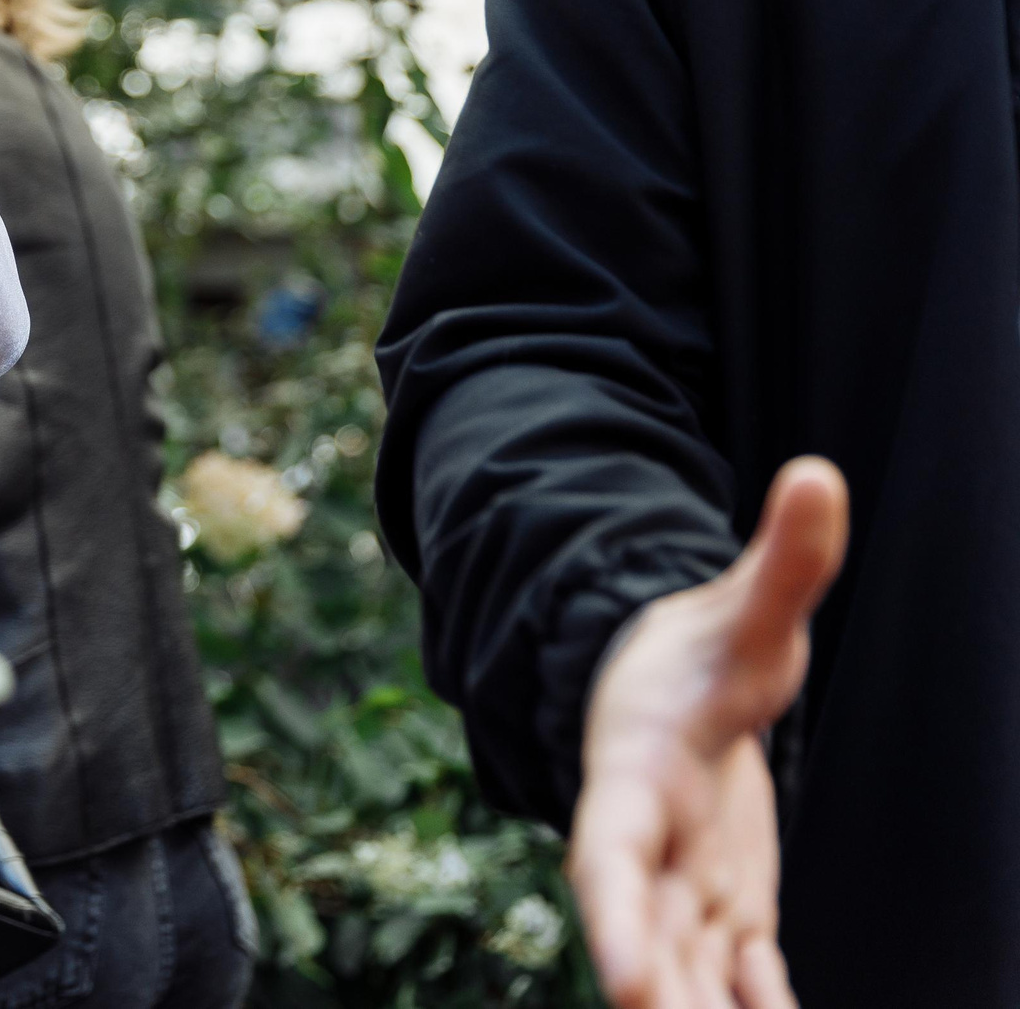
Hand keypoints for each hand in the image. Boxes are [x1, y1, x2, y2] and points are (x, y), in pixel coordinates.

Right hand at [569, 457, 849, 1008]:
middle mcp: (650, 843)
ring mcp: (688, 882)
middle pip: (648, 938)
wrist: (663, 682)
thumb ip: (783, 561)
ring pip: (693, 970)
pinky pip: (743, 975)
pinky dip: (757, 1006)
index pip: (611, 856)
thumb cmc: (694, 647)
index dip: (616, 919)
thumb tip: (819, 475)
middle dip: (663, 998)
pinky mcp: (728, 903)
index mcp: (634, 775)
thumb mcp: (742, 608)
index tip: (626, 984)